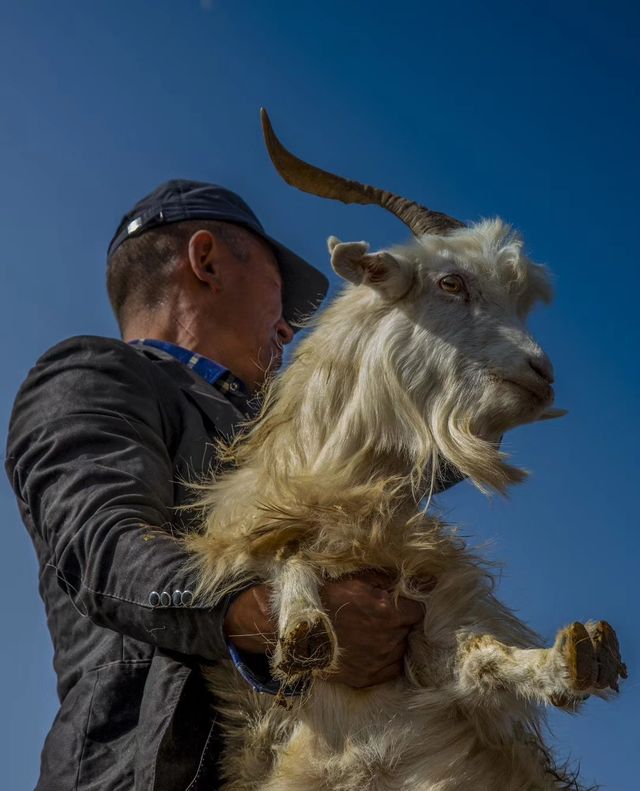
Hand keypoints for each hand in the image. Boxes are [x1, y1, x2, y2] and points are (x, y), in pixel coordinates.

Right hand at [223, 571, 426, 687]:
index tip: (399, 604)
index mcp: (388, 612)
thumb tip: (427, 577)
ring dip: (393, 642)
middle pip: (409, 631)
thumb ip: (391, 578)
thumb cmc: (326, 596)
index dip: (410, 606)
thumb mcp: (358, 578)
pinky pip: (389, 670)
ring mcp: (378, 662)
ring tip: (373, 632)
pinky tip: (368, 648)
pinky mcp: (367, 679)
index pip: (419, 611)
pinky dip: (383, 660)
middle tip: (382, 616)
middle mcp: (388, 640)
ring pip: (400, 651)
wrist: (297, 629)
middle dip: (401, 623)